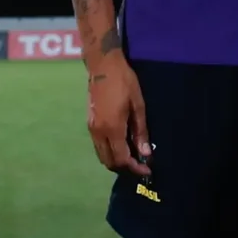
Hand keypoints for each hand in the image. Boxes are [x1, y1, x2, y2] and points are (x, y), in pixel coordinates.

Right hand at [86, 58, 149, 175]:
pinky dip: (110, 152)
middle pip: (109, 162)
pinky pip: (99, 146)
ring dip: (116, 161)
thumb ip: (141, 132)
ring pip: (102, 156)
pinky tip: (122, 146)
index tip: (147, 170)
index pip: (122, 159)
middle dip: (125, 168)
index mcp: (112, 128)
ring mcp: (91, 129)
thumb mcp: (138, 106)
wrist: (103, 67)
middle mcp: (98, 132)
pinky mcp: (89, 124)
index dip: (135, 168)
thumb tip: (145, 154)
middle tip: (141, 166)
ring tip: (133, 157)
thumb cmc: (124, 82)